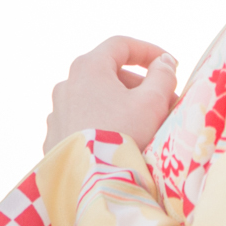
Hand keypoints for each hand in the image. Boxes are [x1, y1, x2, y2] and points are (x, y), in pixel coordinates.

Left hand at [44, 37, 179, 155]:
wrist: (91, 180)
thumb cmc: (125, 133)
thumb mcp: (153, 101)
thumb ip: (162, 74)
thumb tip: (163, 62)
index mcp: (88, 68)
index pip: (121, 45)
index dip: (150, 51)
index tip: (171, 65)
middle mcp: (67, 85)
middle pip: (109, 74)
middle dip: (141, 85)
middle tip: (166, 102)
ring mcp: (57, 112)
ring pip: (97, 99)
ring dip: (124, 104)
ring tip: (147, 125)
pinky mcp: (55, 138)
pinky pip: (85, 121)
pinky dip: (105, 123)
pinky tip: (122, 141)